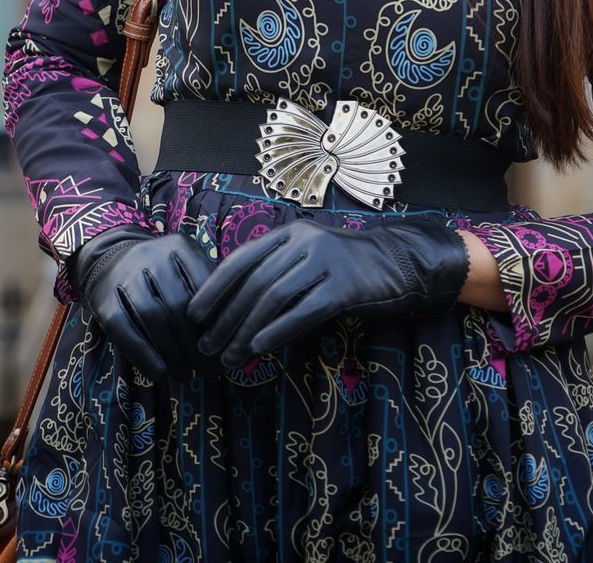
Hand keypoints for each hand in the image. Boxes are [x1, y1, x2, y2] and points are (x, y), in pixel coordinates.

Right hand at [66, 224, 217, 382]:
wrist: (107, 259)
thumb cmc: (160, 270)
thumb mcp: (185, 265)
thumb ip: (206, 287)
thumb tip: (233, 325)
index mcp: (178, 247)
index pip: (203, 284)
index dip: (216, 318)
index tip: (225, 344)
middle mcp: (151, 257)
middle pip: (178, 305)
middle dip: (196, 343)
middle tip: (210, 369)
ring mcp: (125, 278)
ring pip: (152, 318)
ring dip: (173, 353)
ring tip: (188, 375)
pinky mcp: (104, 301)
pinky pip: (125, 331)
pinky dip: (143, 355)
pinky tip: (159, 374)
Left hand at [186, 216, 470, 368]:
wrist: (398, 264)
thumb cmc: (344, 269)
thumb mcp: (306, 264)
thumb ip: (275, 278)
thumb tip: (231, 315)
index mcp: (289, 234)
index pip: (241, 259)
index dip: (214, 287)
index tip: (193, 315)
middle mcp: (304, 242)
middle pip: (255, 283)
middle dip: (226, 318)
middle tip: (207, 347)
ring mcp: (326, 261)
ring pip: (274, 297)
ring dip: (246, 331)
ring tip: (229, 357)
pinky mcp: (345, 286)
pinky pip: (304, 311)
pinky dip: (278, 331)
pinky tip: (260, 349)